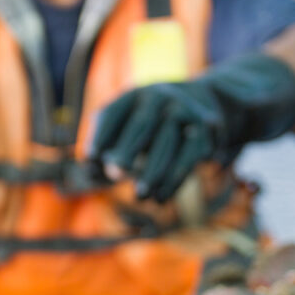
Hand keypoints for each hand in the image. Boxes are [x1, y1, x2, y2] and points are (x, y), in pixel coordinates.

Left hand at [90, 82, 219, 202]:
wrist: (198, 101)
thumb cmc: (147, 124)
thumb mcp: (124, 125)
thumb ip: (105, 146)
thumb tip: (90, 171)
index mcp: (134, 96)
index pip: (113, 115)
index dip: (101, 136)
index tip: (91, 159)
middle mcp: (160, 98)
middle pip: (142, 124)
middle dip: (127, 151)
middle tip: (114, 175)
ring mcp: (184, 111)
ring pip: (168, 143)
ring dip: (153, 172)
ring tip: (140, 196)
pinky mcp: (204, 130)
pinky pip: (189, 156)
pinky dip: (174, 180)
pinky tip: (160, 199)